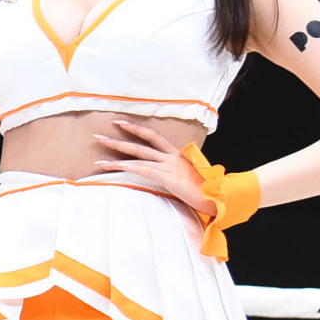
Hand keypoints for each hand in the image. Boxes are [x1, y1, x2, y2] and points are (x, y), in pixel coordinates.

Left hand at [94, 120, 214, 214]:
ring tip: (98, 159)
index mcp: (178, 155)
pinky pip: (143, 170)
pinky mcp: (168, 176)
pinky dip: (127, 168)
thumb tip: (170, 179)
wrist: (220, 195)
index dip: (138, 129)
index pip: (154, 138)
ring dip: (117, 157)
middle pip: (143, 143)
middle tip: (100, 135)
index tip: (122, 124)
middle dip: (121, 138)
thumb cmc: (208, 191)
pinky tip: (114, 167)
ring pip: (138, 156)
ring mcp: (170, 165)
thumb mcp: (190, 179)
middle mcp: (172, 157)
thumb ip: (178, 175)